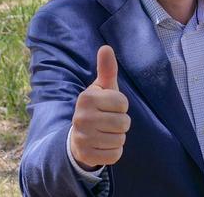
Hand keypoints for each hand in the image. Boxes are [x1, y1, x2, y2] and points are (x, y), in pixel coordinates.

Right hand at [70, 45, 130, 169]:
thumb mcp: (102, 88)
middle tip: (108, 121)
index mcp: (86, 98)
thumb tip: (106, 47)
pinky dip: (114, 151)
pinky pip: (115, 155)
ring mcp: (82, 138)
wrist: (78, 136)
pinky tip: (103, 145)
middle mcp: (81, 118)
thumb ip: (107, 69)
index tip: (110, 107)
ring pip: (120, 139)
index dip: (121, 106)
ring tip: (105, 132)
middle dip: (121, 123)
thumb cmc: (97, 107)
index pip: (123, 104)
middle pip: (124, 123)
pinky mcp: (86, 156)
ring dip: (118, 137)